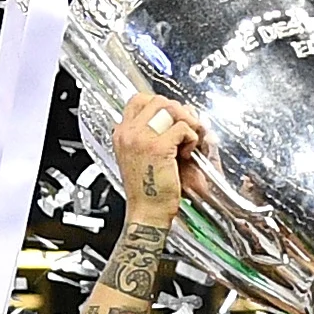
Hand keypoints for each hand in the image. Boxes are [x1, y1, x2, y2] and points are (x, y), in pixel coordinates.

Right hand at [112, 93, 208, 220]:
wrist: (147, 213)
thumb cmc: (147, 190)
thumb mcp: (137, 157)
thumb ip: (144, 136)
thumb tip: (166, 117)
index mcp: (121, 133)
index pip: (138, 99)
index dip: (160, 104)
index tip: (171, 117)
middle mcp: (129, 132)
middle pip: (159, 101)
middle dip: (178, 111)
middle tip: (185, 128)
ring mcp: (142, 138)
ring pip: (172, 110)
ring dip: (187, 122)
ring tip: (188, 140)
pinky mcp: (159, 147)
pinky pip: (183, 127)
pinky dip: (192, 138)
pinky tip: (186, 154)